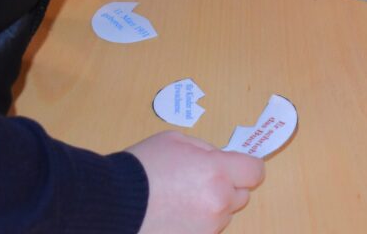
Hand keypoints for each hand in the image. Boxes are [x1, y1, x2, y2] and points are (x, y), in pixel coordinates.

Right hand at [127, 131, 264, 233]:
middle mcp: (218, 202)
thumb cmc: (142, 166)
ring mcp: (207, 228)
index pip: (255, 172)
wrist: (111, 202)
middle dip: (227, 186)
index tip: (237, 167)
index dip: (247, 167)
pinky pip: (206, 230)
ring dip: (212, 207)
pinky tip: (174, 215)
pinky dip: (196, 224)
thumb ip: (205, 150)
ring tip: (181, 200)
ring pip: (223, 215)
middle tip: (200, 181)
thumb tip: (219, 159)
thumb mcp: (175, 141)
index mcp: (217, 171)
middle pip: (241, 195)